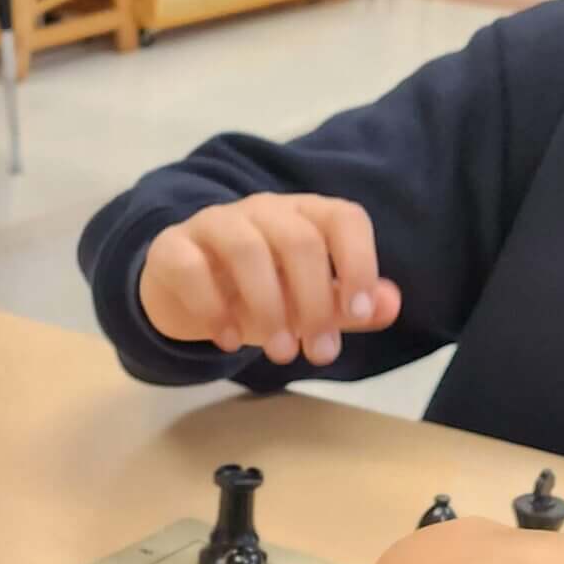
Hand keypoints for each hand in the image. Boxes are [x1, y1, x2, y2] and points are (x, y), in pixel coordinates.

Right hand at [138, 194, 405, 365]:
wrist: (187, 293)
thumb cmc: (261, 292)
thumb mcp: (308, 302)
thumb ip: (349, 305)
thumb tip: (390, 306)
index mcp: (305, 215)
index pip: (343, 219)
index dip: (358, 262)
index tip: (357, 314)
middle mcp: (263, 210)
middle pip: (298, 240)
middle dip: (313, 301)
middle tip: (317, 353)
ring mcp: (215, 223)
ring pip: (246, 249)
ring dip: (268, 306)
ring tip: (279, 352)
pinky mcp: (173, 247)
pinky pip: (192, 268)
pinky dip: (213, 308)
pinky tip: (229, 340)